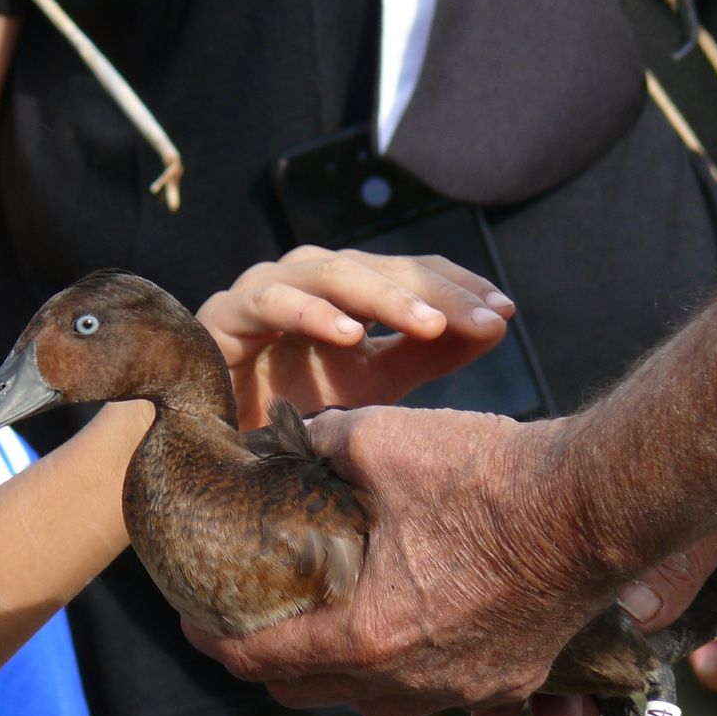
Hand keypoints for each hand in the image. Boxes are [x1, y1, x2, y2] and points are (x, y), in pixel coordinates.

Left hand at [185, 405, 617, 715]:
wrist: (596, 502)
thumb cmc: (487, 474)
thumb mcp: (379, 441)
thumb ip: (318, 445)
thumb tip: (280, 439)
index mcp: (367, 635)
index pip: (260, 660)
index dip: (212, 639)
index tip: (191, 617)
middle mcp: (409, 681)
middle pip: (306, 692)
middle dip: (263, 661)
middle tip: (242, 621)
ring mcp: (465, 690)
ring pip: (372, 702)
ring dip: (331, 671)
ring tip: (311, 627)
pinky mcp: (511, 679)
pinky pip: (433, 695)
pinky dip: (397, 672)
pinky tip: (393, 633)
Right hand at [196, 246, 513, 427]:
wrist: (212, 449)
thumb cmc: (290, 409)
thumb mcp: (373, 383)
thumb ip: (427, 351)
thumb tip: (497, 325)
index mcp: (345, 289)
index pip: (409, 270)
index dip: (456, 286)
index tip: (503, 313)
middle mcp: (307, 277)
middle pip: (379, 266)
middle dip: (434, 292)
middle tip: (482, 319)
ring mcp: (263, 288)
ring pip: (330, 271)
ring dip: (383, 295)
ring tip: (428, 323)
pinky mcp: (223, 314)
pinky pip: (270, 302)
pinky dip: (311, 312)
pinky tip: (351, 334)